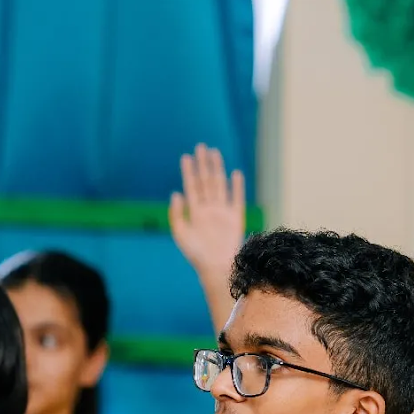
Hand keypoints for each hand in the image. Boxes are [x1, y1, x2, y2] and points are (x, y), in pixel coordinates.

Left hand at [169, 144, 246, 282]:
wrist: (216, 267)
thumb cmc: (196, 253)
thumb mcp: (180, 233)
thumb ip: (177, 214)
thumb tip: (176, 193)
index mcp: (195, 212)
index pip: (191, 186)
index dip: (189, 171)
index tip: (186, 157)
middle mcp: (209, 208)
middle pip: (206, 181)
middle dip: (204, 164)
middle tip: (201, 146)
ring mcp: (223, 211)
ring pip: (220, 185)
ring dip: (217, 169)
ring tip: (215, 153)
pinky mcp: (236, 218)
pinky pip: (237, 199)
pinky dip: (237, 186)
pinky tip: (235, 173)